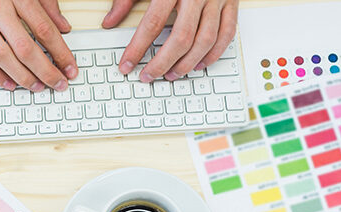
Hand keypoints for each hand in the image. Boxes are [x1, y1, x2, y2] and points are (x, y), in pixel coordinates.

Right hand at [0, 0, 78, 90]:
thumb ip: (45, 3)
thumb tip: (63, 27)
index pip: (44, 28)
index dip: (60, 52)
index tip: (70, 68)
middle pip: (25, 47)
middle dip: (45, 70)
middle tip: (58, 83)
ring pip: (2, 55)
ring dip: (22, 76)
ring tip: (36, 87)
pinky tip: (7, 83)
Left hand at [103, 0, 238, 81]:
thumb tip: (109, 21)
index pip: (152, 24)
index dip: (137, 48)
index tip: (127, 65)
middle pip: (181, 38)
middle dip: (162, 63)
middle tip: (148, 76)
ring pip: (205, 40)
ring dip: (187, 63)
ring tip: (171, 74)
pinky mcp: (231, 1)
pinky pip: (226, 33)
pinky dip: (213, 53)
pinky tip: (198, 63)